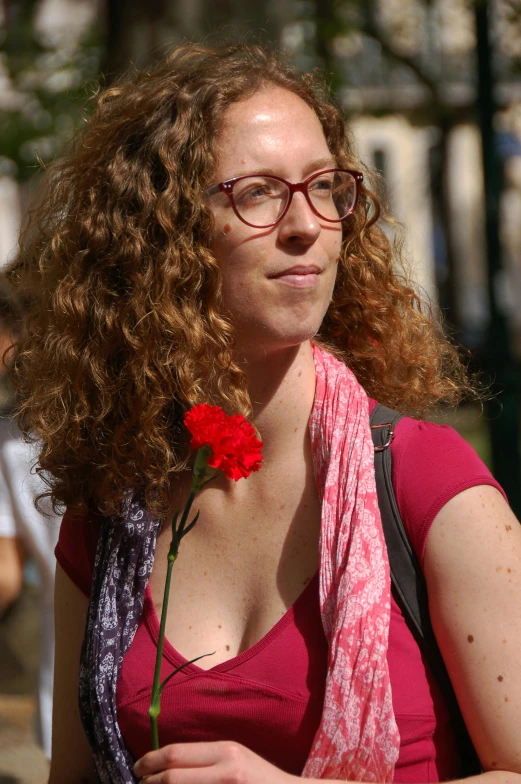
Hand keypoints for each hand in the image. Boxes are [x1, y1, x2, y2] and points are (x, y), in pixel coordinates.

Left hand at [133, 740, 298, 782]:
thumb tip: (165, 763)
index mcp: (225, 751)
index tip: (138, 768)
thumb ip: (204, 759)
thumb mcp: (234, 757)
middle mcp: (225, 771)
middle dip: (149, 782)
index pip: (175, 754)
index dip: (150, 761)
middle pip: (171, 777)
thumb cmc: (258, 778)